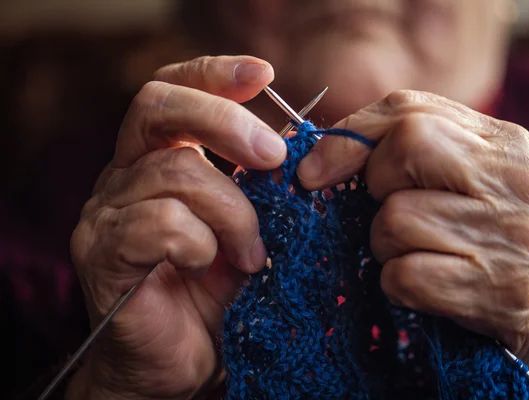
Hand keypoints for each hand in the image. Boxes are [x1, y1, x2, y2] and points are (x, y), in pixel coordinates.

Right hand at [67, 56, 286, 398]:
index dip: (212, 74)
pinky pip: (160, 224)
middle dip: (224, 121)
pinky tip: (208, 268)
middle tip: (273, 157)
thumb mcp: (245, 229)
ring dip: (233, 214)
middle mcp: (122, 177)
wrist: (179, 365)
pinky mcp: (102, 255)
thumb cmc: (215, 296)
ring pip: (177, 173)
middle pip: (157, 107)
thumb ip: (257, 186)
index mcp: (155, 162)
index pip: (170, 91)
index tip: (263, 74)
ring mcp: (106, 214)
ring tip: (251, 256)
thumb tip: (290, 141)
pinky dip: (201, 244)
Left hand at [297, 90, 528, 397]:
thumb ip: (406, 152)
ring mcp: (508, 234)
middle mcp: (511, 178)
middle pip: (406, 147)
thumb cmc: (485, 232)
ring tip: (418, 253)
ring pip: (395, 218)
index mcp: (500, 141)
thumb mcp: (461, 177)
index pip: (408, 110)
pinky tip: (423, 285)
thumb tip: (316, 160)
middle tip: (390, 212)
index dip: (348, 138)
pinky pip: (404, 274)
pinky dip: (397, 282)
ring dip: (385, 244)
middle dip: (375, 187)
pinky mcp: (496, 289)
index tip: (314, 171)